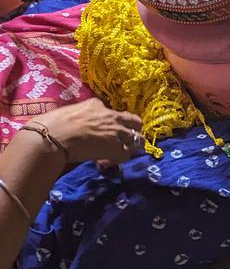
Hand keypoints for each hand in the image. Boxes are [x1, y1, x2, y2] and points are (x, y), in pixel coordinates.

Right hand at [24, 99, 143, 165]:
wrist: (52, 137)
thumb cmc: (52, 124)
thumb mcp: (68, 112)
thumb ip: (79, 115)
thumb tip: (74, 123)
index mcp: (96, 105)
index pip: (112, 112)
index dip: (110, 122)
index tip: (101, 131)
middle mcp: (111, 116)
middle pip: (135, 121)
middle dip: (132, 130)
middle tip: (122, 140)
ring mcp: (116, 132)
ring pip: (138, 139)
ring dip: (130, 147)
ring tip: (117, 154)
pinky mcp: (116, 147)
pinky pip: (126, 155)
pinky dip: (117, 160)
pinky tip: (103, 163)